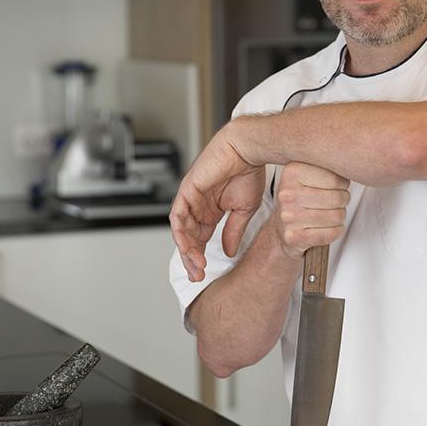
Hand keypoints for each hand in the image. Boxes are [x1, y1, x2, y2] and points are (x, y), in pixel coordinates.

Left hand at [170, 124, 265, 280]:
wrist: (248, 150)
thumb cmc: (249, 172)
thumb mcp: (244, 210)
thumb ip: (234, 231)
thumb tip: (229, 251)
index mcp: (211, 211)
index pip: (200, 239)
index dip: (200, 256)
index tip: (204, 273)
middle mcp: (198, 206)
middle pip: (189, 238)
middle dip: (192, 258)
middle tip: (197, 275)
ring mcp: (190, 198)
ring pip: (181, 230)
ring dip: (187, 249)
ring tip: (196, 264)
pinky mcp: (187, 190)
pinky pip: (178, 215)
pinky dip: (181, 232)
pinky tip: (188, 246)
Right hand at [271, 162, 350, 259]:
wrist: (281, 229)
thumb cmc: (301, 199)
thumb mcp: (308, 174)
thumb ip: (327, 165)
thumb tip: (352, 163)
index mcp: (291, 172)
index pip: (335, 178)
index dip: (343, 184)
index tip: (337, 186)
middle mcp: (287, 194)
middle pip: (337, 198)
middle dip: (343, 201)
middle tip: (336, 202)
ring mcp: (288, 217)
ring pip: (336, 216)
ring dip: (339, 217)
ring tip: (331, 214)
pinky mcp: (293, 237)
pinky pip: (330, 234)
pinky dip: (336, 231)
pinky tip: (328, 227)